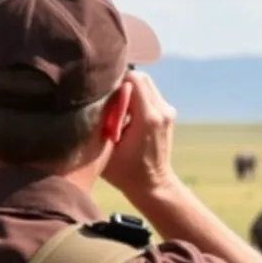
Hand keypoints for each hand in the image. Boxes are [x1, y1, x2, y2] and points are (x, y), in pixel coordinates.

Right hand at [102, 70, 178, 199]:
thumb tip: (93, 96)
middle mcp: (162, 111)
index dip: (114, 81)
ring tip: (115, 107)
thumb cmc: (125, 172)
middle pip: (141, 77)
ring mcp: (168, 111)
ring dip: (130, 89)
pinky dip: (137, 96)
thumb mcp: (105, 147)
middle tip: (107, 98)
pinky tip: (126, 112)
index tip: (102, 93)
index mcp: (148, 118)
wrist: (153, 185)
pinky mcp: (168, 114)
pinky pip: (150, 93)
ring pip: (146, 83)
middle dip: (121, 82)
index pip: (133, 78)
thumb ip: (102, 119)